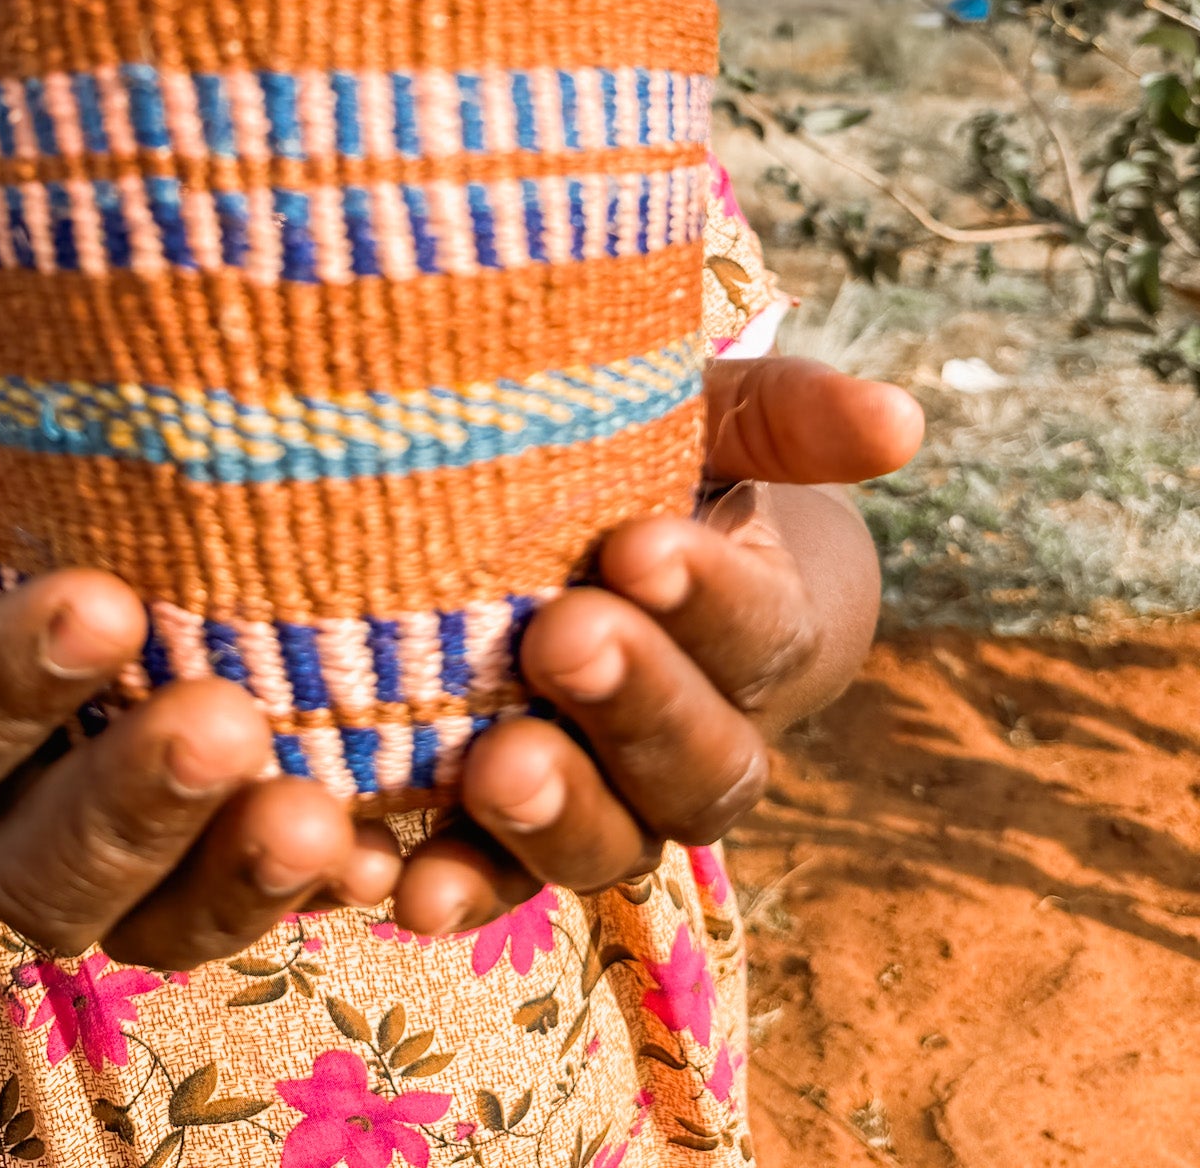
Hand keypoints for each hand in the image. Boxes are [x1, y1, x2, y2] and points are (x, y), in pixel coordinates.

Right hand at [0, 425, 399, 967]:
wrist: (48, 627)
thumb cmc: (1, 531)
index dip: (10, 676)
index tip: (106, 604)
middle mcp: (1, 829)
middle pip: (41, 867)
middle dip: (135, 800)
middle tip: (227, 721)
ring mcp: (108, 885)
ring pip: (151, 926)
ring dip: (234, 879)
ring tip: (319, 819)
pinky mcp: (209, 894)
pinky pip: (257, 923)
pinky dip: (321, 895)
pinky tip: (381, 857)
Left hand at [390, 354, 923, 933]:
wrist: (599, 545)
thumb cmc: (670, 470)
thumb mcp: (719, 423)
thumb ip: (791, 416)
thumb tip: (899, 419)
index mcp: (769, 638)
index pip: (760, 633)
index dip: (708, 600)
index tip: (639, 545)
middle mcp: (706, 746)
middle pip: (700, 762)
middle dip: (633, 702)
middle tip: (563, 636)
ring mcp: (614, 804)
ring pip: (611, 844)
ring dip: (554, 813)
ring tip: (495, 765)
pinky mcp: (511, 839)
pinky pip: (494, 883)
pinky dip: (455, 887)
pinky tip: (405, 883)